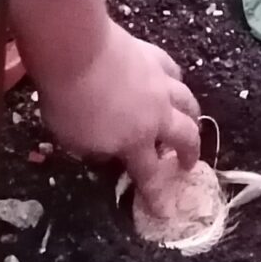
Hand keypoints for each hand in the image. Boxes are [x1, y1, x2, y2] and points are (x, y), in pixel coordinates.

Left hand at [41, 20, 200, 211]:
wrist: (76, 50)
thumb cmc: (69, 99)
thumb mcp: (73, 139)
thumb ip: (94, 150)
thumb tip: (107, 152)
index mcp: (135, 141)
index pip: (151, 176)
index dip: (158, 196)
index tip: (166, 211)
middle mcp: (156, 115)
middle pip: (185, 136)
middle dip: (190, 153)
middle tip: (187, 163)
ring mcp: (159, 83)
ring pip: (188, 101)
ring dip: (191, 116)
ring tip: (189, 121)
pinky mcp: (153, 56)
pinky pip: (173, 71)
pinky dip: (175, 82)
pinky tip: (171, 82)